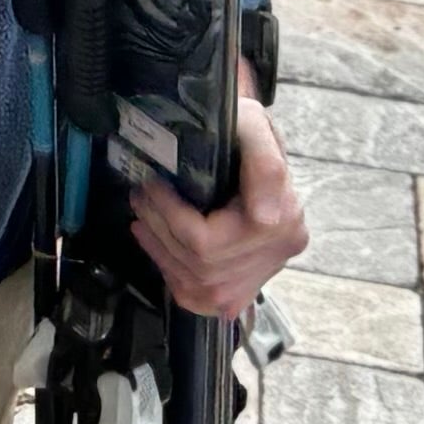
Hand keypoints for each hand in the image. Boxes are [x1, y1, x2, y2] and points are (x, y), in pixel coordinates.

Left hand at [129, 87, 308, 319]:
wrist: (254, 149)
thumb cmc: (244, 131)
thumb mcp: (251, 125)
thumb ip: (264, 162)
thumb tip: (263, 216)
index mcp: (284, 218)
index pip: (215, 237)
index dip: (172, 214)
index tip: (152, 185)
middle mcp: (277, 254)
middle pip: (202, 262)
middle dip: (160, 228)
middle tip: (140, 196)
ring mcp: (261, 276)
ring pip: (197, 283)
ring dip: (160, 250)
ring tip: (143, 217)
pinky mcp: (243, 289)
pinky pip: (199, 298)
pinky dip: (173, 274)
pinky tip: (160, 248)